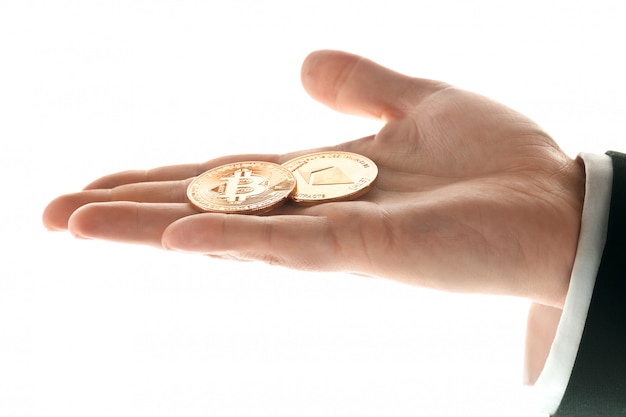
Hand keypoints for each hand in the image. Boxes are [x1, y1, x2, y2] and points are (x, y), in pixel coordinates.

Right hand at [43, 50, 583, 307]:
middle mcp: (314, 209)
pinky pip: (288, 245)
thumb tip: (299, 64)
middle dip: (129, 209)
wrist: (558, 201)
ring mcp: (336, 235)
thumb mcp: (416, 100)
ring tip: (76, 224)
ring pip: (227, 230)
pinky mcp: (369, 249)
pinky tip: (174, 238)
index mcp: (319, 176)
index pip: (222, 176)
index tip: (98, 181)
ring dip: (151, 228)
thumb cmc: (496, 157)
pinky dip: (231, 240)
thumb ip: (356, 85)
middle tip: (54, 214)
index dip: (158, 178)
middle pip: (206, 205)